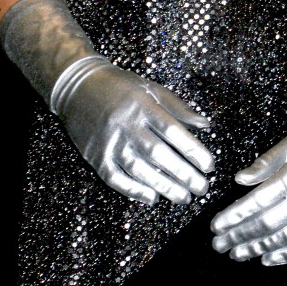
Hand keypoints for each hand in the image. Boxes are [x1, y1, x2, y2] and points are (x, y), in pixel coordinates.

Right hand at [55, 58, 214, 205]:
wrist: (78, 86)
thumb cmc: (121, 87)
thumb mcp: (152, 89)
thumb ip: (179, 108)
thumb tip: (205, 126)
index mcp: (144, 106)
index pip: (173, 132)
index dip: (193, 151)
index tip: (209, 166)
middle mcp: (126, 124)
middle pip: (158, 154)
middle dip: (183, 174)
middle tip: (201, 188)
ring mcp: (109, 141)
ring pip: (138, 169)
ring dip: (163, 186)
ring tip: (183, 198)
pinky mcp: (95, 155)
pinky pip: (115, 177)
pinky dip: (133, 190)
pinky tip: (151, 198)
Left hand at [211, 117, 286, 265]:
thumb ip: (266, 163)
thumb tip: (239, 180)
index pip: (255, 203)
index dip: (233, 217)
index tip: (215, 226)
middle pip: (264, 225)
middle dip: (238, 236)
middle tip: (218, 245)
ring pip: (282, 239)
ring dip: (256, 249)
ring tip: (236, 254)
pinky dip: (286, 256)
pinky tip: (268, 259)